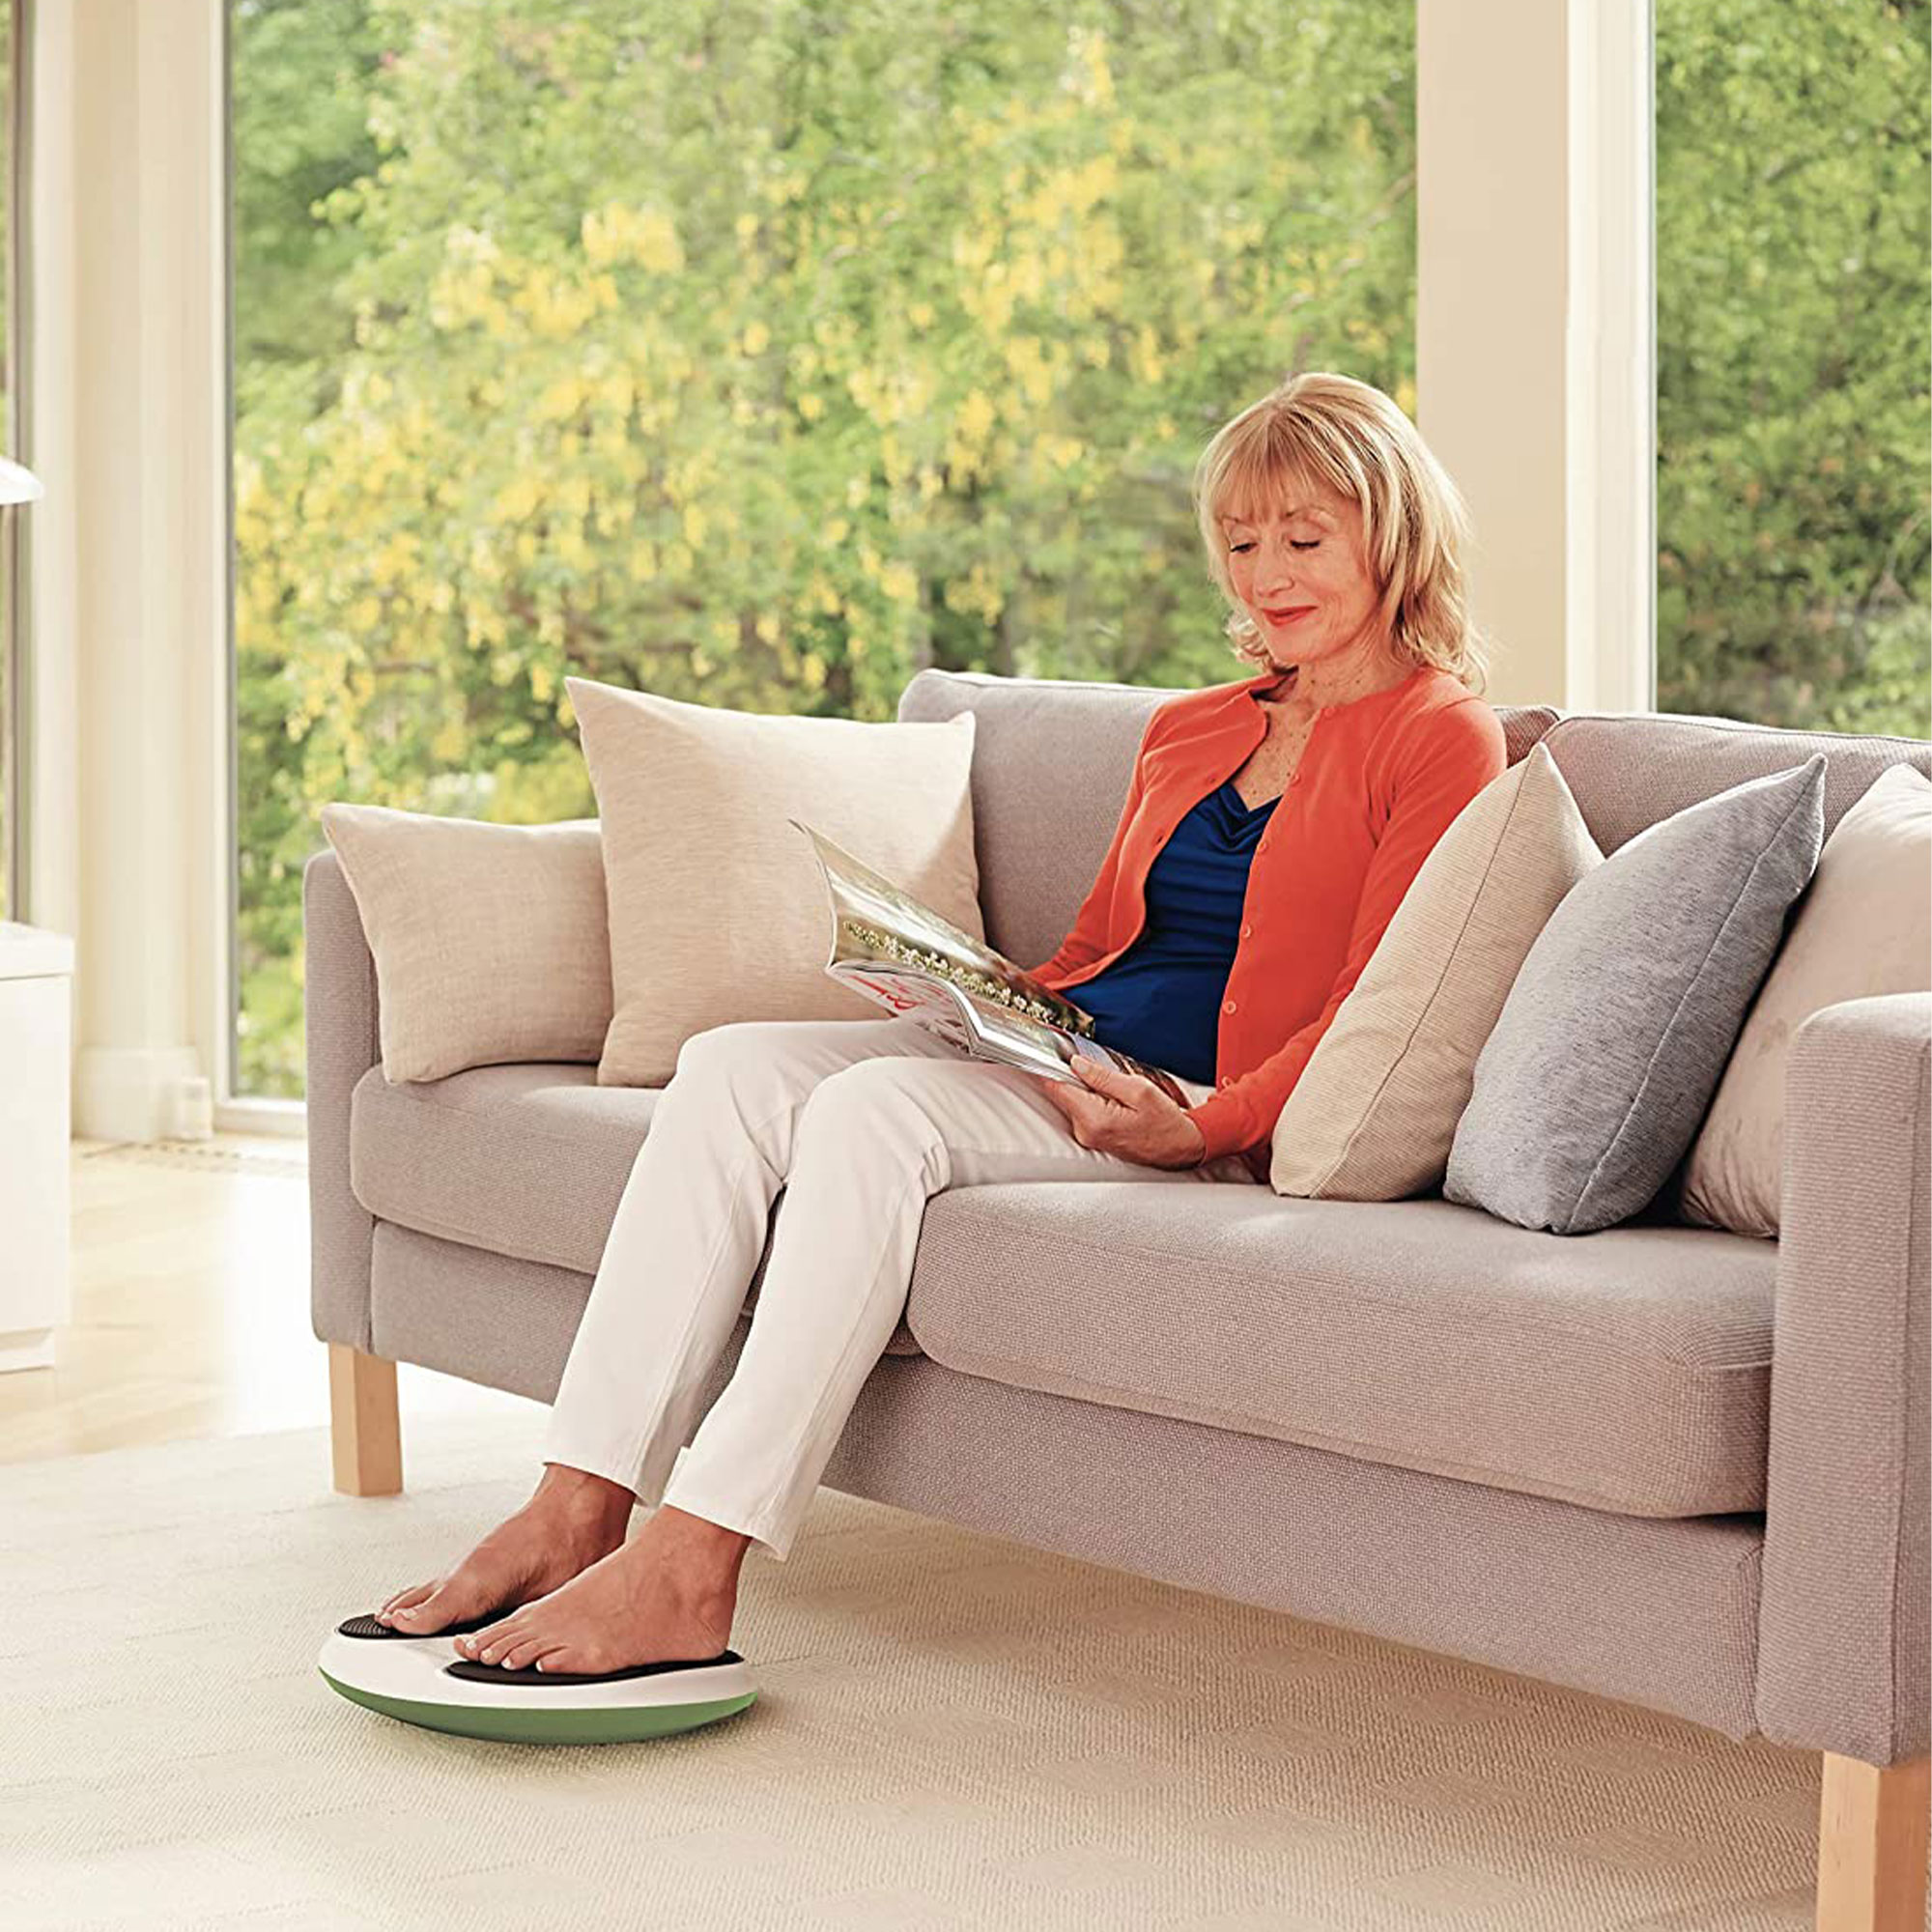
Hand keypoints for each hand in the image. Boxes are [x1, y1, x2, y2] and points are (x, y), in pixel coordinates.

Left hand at [1024, 1057, 1208, 1170]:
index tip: (1045, 1051)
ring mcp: (1088, 1136)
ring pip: (1072, 1100)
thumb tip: (1076, 1064)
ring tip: (1112, 1085)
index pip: (1056, 1088)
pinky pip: (1082, 1110)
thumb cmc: (1166, 1122)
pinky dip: (1090, 1098)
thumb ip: (1103, 1077)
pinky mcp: (1093, 1137)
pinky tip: (1112, 1097)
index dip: (1050, 1066)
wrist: (1181, 1147)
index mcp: (1094, 1118)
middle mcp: (1086, 1131)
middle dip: (1073, 1075)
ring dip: (1084, 1087)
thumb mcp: (1138, 1090)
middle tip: (1092, 1064)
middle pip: (1063, 1093)